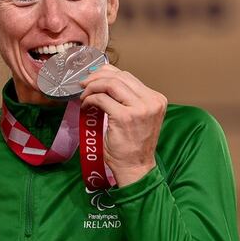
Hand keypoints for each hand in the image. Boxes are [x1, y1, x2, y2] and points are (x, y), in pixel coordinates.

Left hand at [79, 65, 166, 186]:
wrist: (135, 167)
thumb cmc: (133, 145)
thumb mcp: (137, 116)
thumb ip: (128, 99)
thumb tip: (104, 81)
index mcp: (156, 99)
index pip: (128, 76)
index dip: (107, 73)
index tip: (93, 78)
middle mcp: (151, 101)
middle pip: (119, 76)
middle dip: (97, 76)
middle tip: (84, 83)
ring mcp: (139, 109)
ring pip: (110, 84)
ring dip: (92, 87)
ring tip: (84, 95)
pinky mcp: (125, 117)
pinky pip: (101, 99)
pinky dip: (90, 99)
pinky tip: (86, 105)